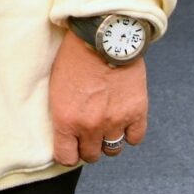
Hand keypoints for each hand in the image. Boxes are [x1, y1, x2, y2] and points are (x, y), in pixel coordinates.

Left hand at [49, 30, 147, 165]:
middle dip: (88, 146)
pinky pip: (134, 138)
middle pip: (91, 156)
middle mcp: (90, 126)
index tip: (70, 147)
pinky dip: (130, 133)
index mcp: (66, 120)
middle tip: (88, 132)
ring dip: (108, 141)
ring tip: (106, 126)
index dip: (68, 153)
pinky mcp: (136, 112)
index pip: (66, 158)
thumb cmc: (75, 56)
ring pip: (112, 150)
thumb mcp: (56, 88)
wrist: (102, 35)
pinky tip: (124, 121)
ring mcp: (115, 120)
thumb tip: (67, 133)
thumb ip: (63, 115)